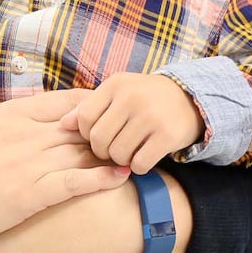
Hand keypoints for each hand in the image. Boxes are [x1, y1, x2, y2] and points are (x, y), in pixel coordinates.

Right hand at [0, 35, 130, 248]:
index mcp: (9, 114)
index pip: (61, 101)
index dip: (90, 103)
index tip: (109, 106)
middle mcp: (24, 136)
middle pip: (79, 125)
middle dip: (107, 127)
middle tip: (132, 128)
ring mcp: (29, 166)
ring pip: (81, 152)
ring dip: (110, 152)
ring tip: (136, 151)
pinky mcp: (30, 195)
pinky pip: (74, 183)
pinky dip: (101, 179)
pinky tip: (122, 176)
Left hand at [60, 73, 203, 174]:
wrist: (188, 98)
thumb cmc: (143, 97)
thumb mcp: (116, 93)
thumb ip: (88, 106)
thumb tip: (63, 124)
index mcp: (115, 85)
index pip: (84, 117)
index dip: (85, 133)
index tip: (96, 136)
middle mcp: (132, 98)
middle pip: (98, 138)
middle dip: (101, 150)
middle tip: (111, 150)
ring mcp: (151, 116)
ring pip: (118, 154)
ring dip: (120, 160)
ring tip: (127, 153)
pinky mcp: (167, 135)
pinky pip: (140, 163)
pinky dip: (138, 167)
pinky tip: (142, 159)